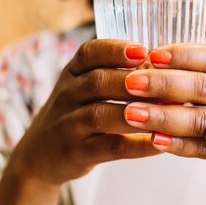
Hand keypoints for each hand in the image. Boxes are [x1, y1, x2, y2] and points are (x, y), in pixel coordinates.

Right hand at [11, 39, 160, 186]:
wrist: (40, 155)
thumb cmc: (76, 113)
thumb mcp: (85, 86)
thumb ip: (116, 73)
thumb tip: (165, 63)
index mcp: (72, 73)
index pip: (89, 53)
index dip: (115, 50)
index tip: (143, 50)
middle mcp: (67, 95)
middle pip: (97, 82)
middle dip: (130, 81)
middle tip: (161, 82)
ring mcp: (69, 125)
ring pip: (99, 115)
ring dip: (133, 112)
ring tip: (163, 111)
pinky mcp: (76, 153)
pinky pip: (108, 148)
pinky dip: (136, 145)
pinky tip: (160, 143)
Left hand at [121, 44, 205, 187]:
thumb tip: (167, 54)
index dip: (181, 53)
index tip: (151, 52)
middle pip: (201, 86)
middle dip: (163, 82)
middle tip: (130, 80)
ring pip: (198, 120)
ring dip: (162, 116)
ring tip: (131, 112)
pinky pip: (203, 149)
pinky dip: (177, 145)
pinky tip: (153, 141)